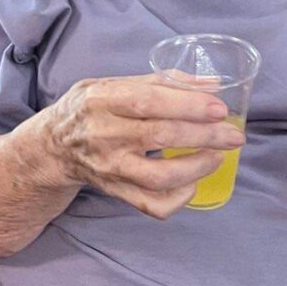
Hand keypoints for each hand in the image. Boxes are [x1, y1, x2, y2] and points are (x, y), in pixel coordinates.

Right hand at [45, 76, 243, 219]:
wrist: (52, 147)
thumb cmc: (91, 108)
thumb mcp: (115, 83)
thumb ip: (162, 81)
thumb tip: (213, 84)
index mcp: (102, 99)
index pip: (148, 101)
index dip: (187, 105)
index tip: (219, 108)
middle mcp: (103, 134)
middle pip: (160, 136)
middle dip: (205, 136)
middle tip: (234, 135)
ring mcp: (109, 167)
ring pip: (158, 176)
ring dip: (196, 168)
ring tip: (218, 157)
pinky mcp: (115, 191)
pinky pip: (151, 204)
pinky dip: (178, 198)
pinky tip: (192, 183)